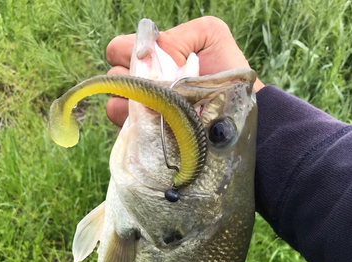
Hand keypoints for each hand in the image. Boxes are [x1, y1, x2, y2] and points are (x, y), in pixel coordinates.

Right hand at [105, 16, 263, 126]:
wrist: (237, 112)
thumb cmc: (227, 73)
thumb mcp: (210, 36)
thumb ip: (179, 35)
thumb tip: (152, 52)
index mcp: (152, 58)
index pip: (119, 50)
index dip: (127, 52)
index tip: (149, 62)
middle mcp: (143, 84)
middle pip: (114, 77)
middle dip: (130, 81)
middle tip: (156, 88)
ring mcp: (143, 112)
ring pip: (115, 105)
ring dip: (130, 106)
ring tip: (156, 110)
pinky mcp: (147, 137)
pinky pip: (127, 132)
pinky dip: (135, 128)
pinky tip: (157, 127)